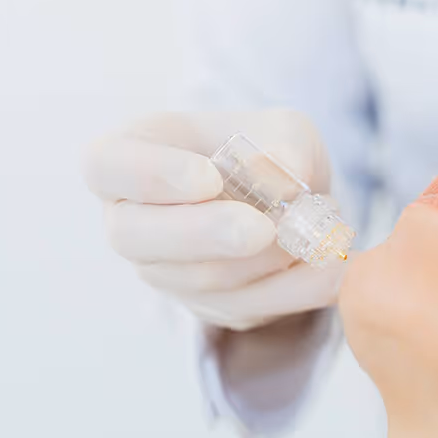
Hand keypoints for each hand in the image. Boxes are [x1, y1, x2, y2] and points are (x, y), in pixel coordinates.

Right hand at [83, 110, 345, 329]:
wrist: (294, 202)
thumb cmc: (270, 153)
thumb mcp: (285, 130)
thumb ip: (285, 144)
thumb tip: (283, 174)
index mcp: (131, 155)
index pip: (107, 166)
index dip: (152, 176)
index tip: (209, 177)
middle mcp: (132, 219)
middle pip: (136, 237)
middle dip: (206, 235)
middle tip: (263, 228)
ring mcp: (165, 272)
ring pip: (201, 280)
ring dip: (271, 257)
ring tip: (322, 222)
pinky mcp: (210, 308)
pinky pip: (248, 308)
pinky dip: (298, 287)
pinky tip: (331, 262)